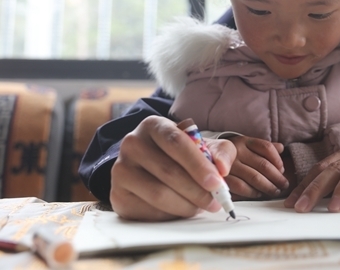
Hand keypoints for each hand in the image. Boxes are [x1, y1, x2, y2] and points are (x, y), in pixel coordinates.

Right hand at [110, 116, 235, 220]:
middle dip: (197, 190)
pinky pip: (148, 210)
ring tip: (202, 207)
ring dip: (186, 205)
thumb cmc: (182, 153)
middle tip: (215, 202)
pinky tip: (182, 209)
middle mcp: (132, 144)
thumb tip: (223, 169)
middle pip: (168, 171)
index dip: (198, 164)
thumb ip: (220, 152)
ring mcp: (120, 169)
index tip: (216, 182)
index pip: (176, 142)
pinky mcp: (116, 194)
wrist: (149, 165)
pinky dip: (171, 214)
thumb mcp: (205, 145)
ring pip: (158, 193)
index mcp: (153, 125)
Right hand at [226, 136, 289, 198]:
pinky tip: (259, 194)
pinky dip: (253, 192)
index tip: (282, 169)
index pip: (266, 148)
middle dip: (277, 177)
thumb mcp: (244, 145)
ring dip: (268, 186)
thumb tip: (281, 148)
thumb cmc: (228, 154)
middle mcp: (236, 151)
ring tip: (275, 191)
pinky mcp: (222, 179)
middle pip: (263, 165)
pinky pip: (242, 187)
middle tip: (284, 184)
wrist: (198, 157)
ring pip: (254, 177)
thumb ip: (262, 147)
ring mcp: (228, 165)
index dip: (277, 160)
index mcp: (243, 141)